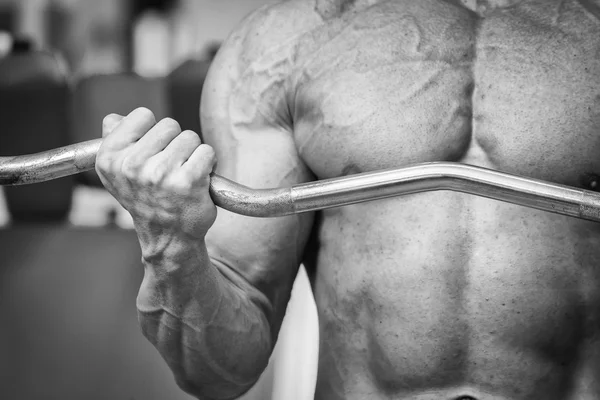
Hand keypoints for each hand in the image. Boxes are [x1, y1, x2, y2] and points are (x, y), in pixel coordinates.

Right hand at [95, 108, 216, 246]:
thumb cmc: (148, 200)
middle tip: (169, 168)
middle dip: (175, 143)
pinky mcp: (188, 181)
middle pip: (169, 124)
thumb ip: (116, 141)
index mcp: (110, 157)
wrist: (168, 237)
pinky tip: (198, 181)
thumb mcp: (118, 173)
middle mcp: (132, 165)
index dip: (153, 131)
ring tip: (182, 175)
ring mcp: (160, 173)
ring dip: (192, 154)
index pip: (142, 115)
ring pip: (190, 137)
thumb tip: (114, 118)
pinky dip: (208, 164)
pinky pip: (207, 152)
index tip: (152, 152)